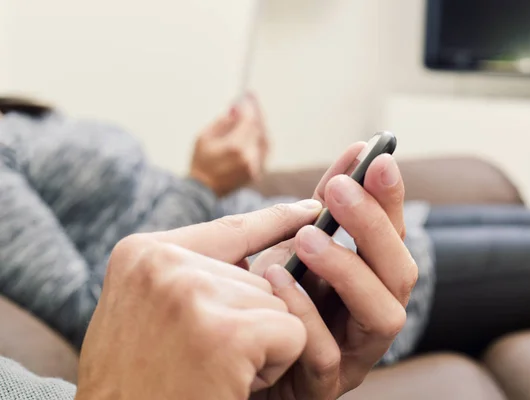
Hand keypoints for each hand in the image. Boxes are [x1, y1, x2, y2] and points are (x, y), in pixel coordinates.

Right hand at [75, 200, 322, 399]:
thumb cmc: (135, 383)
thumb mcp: (145, 313)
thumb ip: (188, 276)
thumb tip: (255, 260)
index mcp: (142, 254)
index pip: (229, 228)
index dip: (275, 220)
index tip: (311, 208)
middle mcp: (163, 264)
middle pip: (258, 276)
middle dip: (247, 321)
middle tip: (200, 359)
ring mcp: (193, 294)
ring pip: (277, 303)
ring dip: (259, 345)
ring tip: (210, 372)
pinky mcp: (227, 333)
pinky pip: (292, 332)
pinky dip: (275, 365)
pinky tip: (231, 383)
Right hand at [190, 93, 268, 196]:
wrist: (203, 190)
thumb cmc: (200, 162)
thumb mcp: (204, 137)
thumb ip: (224, 122)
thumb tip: (237, 110)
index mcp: (235, 148)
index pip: (249, 121)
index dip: (249, 107)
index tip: (247, 96)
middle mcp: (249, 157)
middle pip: (260, 129)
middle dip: (256, 114)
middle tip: (252, 101)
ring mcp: (255, 167)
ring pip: (265, 140)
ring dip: (260, 125)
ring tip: (253, 114)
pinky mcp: (257, 173)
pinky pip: (264, 151)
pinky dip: (261, 138)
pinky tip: (255, 130)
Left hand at [251, 143, 417, 398]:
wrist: (232, 361)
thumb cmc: (266, 301)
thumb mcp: (291, 249)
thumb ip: (317, 212)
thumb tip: (347, 164)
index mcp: (369, 282)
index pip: (392, 237)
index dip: (388, 198)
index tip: (375, 157)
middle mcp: (372, 316)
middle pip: (400, 272)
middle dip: (373, 226)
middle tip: (341, 189)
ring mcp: (354, 354)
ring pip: (383, 315)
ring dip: (347, 269)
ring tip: (307, 238)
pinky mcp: (323, 386)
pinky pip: (327, 354)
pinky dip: (305, 312)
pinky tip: (274, 279)